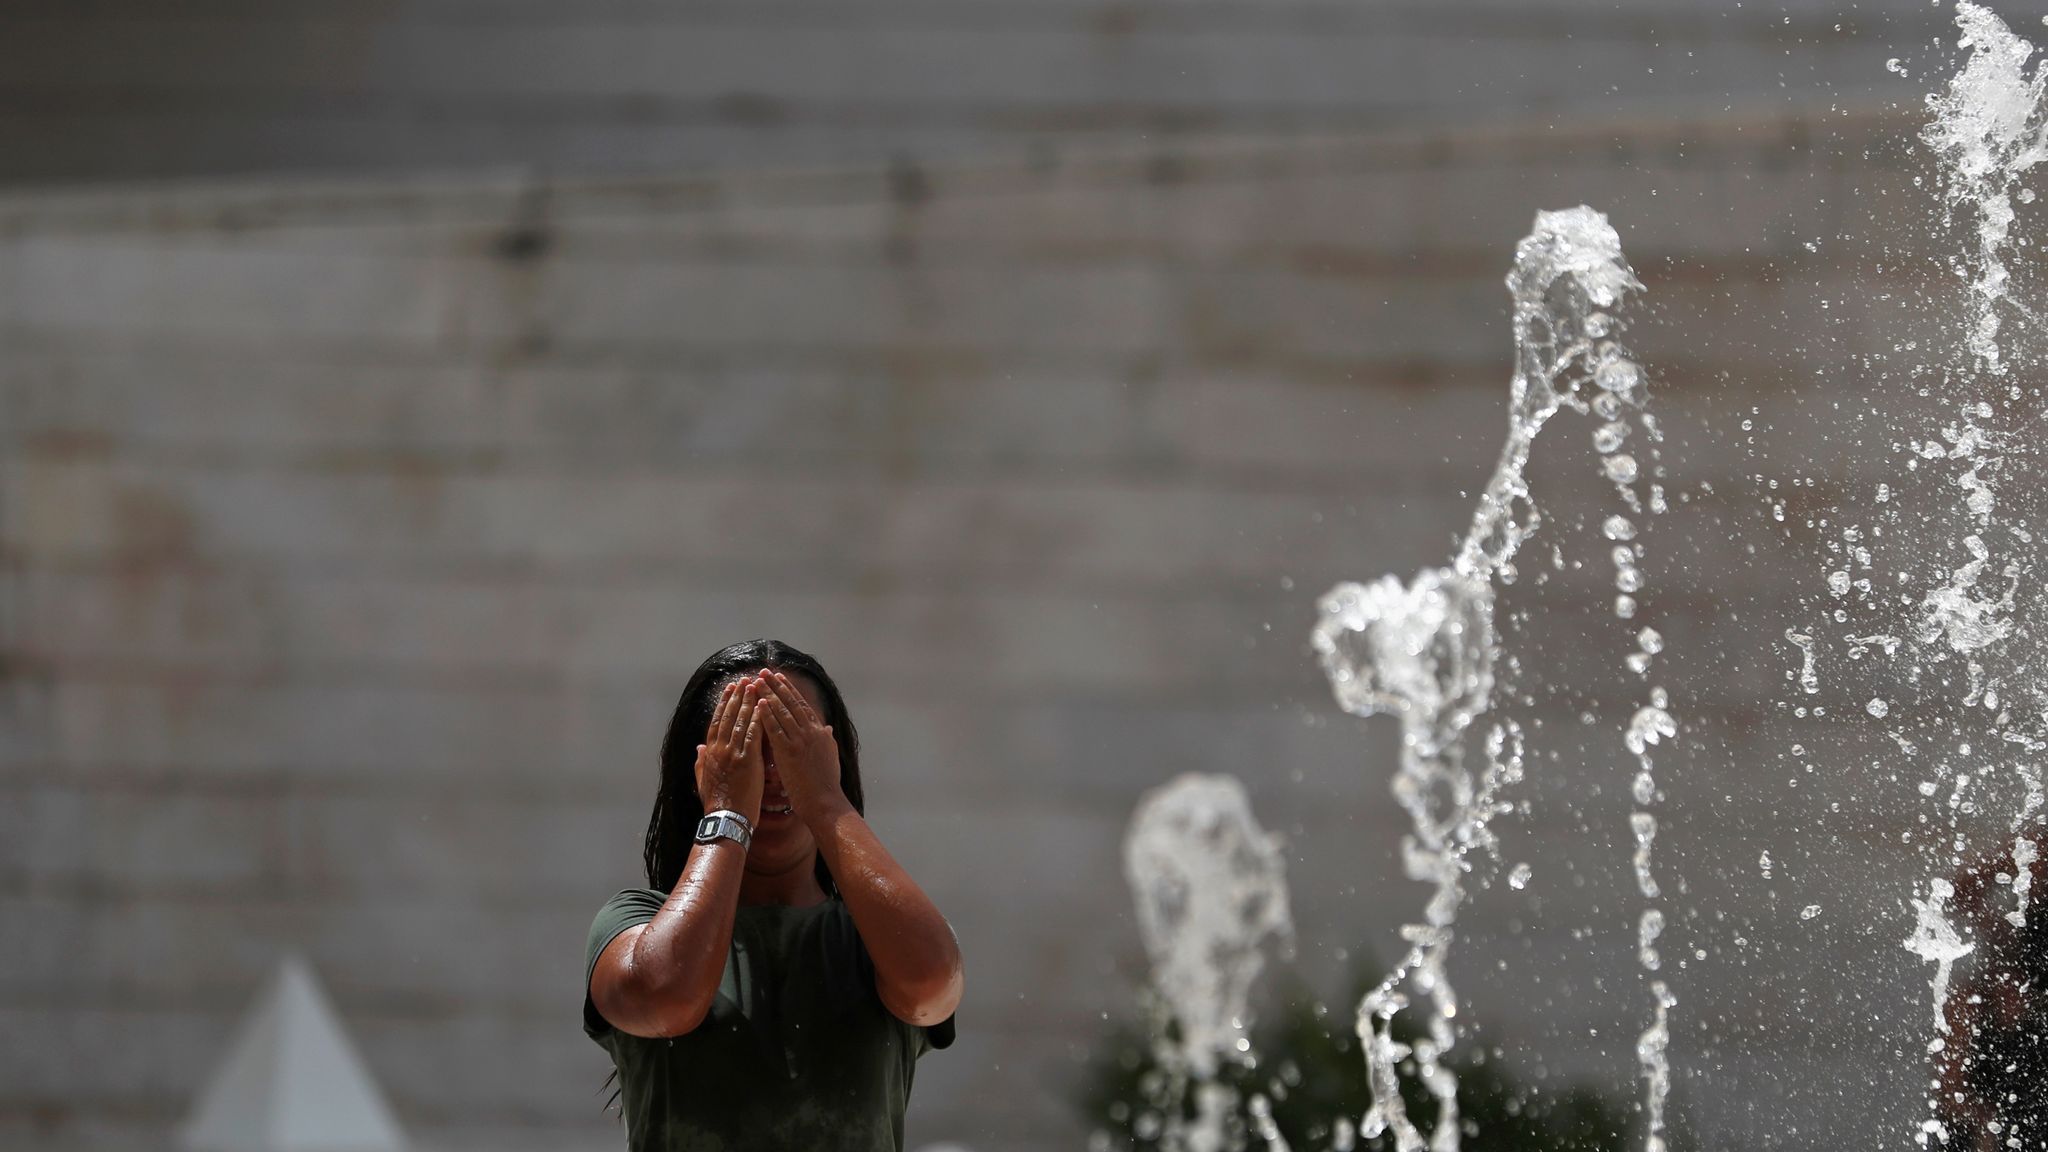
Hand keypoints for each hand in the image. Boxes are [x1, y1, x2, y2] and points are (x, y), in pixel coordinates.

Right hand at [693, 679, 764, 826]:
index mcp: (710, 753)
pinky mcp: (747, 761)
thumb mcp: (703, 780)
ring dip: (749, 702)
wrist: (726, 819)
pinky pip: (753, 735)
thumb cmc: (717, 803)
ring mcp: (732, 754)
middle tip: (745, 680)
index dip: (723, 704)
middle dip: (737, 696)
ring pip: (741, 721)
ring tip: (755, 686)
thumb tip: (699, 747)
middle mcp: (719, 749)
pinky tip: (764, 706)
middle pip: (728, 716)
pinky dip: (758, 719)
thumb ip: (701, 762)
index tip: (730, 689)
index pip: (716, 721)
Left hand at [758, 670, 844, 823]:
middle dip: (776, 686)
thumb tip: (827, 728)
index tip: (779, 678)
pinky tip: (758, 703)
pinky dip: (767, 714)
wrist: (824, 801)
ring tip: (757, 681)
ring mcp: (800, 740)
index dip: (789, 690)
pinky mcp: (789, 751)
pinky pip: (776, 728)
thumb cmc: (825, 783)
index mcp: (819, 732)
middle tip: (764, 672)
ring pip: (782, 711)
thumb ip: (827, 740)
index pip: (802, 705)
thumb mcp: (830, 756)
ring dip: (768, 694)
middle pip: (791, 703)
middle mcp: (811, 732)